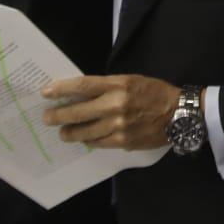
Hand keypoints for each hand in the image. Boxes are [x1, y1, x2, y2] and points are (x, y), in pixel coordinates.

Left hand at [41, 75, 179, 149]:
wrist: (178, 113)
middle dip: (59, 116)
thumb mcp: (130, 80)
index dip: (61, 89)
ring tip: (63, 133)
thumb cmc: (153, 92)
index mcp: (118, 84)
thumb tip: (82, 94)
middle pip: (78, 111)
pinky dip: (90, 141)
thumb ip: (108, 86)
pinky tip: (84, 140)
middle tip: (47, 118)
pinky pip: (99, 143)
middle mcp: (116, 104)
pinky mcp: (124, 141)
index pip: (83, 85)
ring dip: (70, 133)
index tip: (45, 92)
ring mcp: (119, 125)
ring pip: (86, 132)